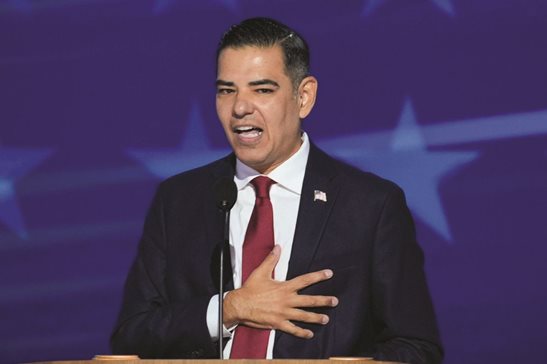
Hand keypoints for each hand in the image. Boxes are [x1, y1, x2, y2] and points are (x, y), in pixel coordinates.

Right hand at [223, 245, 337, 338]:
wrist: (240, 305)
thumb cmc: (250, 289)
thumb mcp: (261, 272)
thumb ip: (271, 259)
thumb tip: (278, 247)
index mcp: (284, 287)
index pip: (305, 280)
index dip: (318, 276)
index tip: (329, 274)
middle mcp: (287, 301)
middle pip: (309, 301)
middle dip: (323, 301)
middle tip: (335, 301)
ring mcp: (283, 313)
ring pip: (304, 316)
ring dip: (316, 318)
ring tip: (326, 319)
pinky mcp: (278, 323)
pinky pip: (293, 329)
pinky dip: (302, 332)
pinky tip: (310, 334)